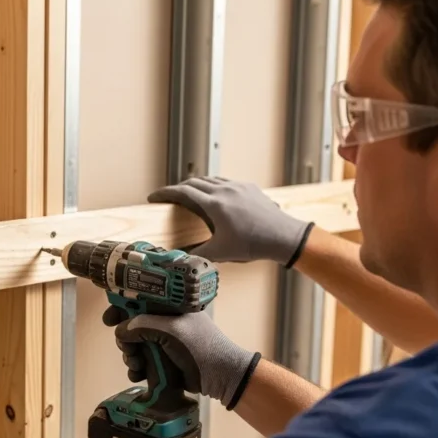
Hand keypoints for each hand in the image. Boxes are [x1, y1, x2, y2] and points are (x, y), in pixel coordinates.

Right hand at [103, 306, 260, 408]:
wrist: (221, 376)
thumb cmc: (200, 346)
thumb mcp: (171, 331)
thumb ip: (143, 326)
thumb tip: (120, 331)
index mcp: (168, 308)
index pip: (139, 300)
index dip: (122, 308)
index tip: (109, 319)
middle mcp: (164, 322)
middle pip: (132, 326)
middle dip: (126, 340)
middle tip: (128, 350)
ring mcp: (163, 342)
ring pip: (134, 346)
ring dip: (130, 357)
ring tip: (137, 365)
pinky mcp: (162, 361)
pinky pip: (142, 362)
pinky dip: (137, 369)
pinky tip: (138, 375)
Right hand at [149, 176, 313, 266]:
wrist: (283, 236)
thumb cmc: (254, 244)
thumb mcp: (221, 252)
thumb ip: (198, 254)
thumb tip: (181, 258)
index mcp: (214, 205)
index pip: (182, 193)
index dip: (165, 193)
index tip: (154, 197)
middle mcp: (224, 190)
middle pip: (193, 182)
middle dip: (177, 189)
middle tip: (168, 197)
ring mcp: (237, 186)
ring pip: (209, 179)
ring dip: (195, 185)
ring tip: (188, 195)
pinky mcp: (248, 187)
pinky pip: (225, 181)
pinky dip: (213, 185)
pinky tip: (214, 195)